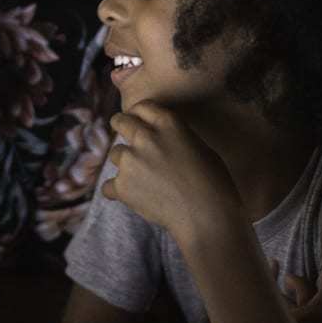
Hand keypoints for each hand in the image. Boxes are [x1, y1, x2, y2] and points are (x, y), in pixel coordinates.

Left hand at [100, 104, 241, 238]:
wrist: (207, 216)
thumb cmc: (212, 183)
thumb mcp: (199, 146)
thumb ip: (174, 136)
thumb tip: (162, 138)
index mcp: (167, 122)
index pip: (142, 106)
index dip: (138, 115)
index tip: (137, 122)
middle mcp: (145, 136)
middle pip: (120, 121)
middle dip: (121, 127)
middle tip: (127, 140)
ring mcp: (130, 160)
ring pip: (114, 153)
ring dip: (124, 164)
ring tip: (143, 180)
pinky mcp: (121, 186)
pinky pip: (108, 185)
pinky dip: (117, 192)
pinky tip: (133, 198)